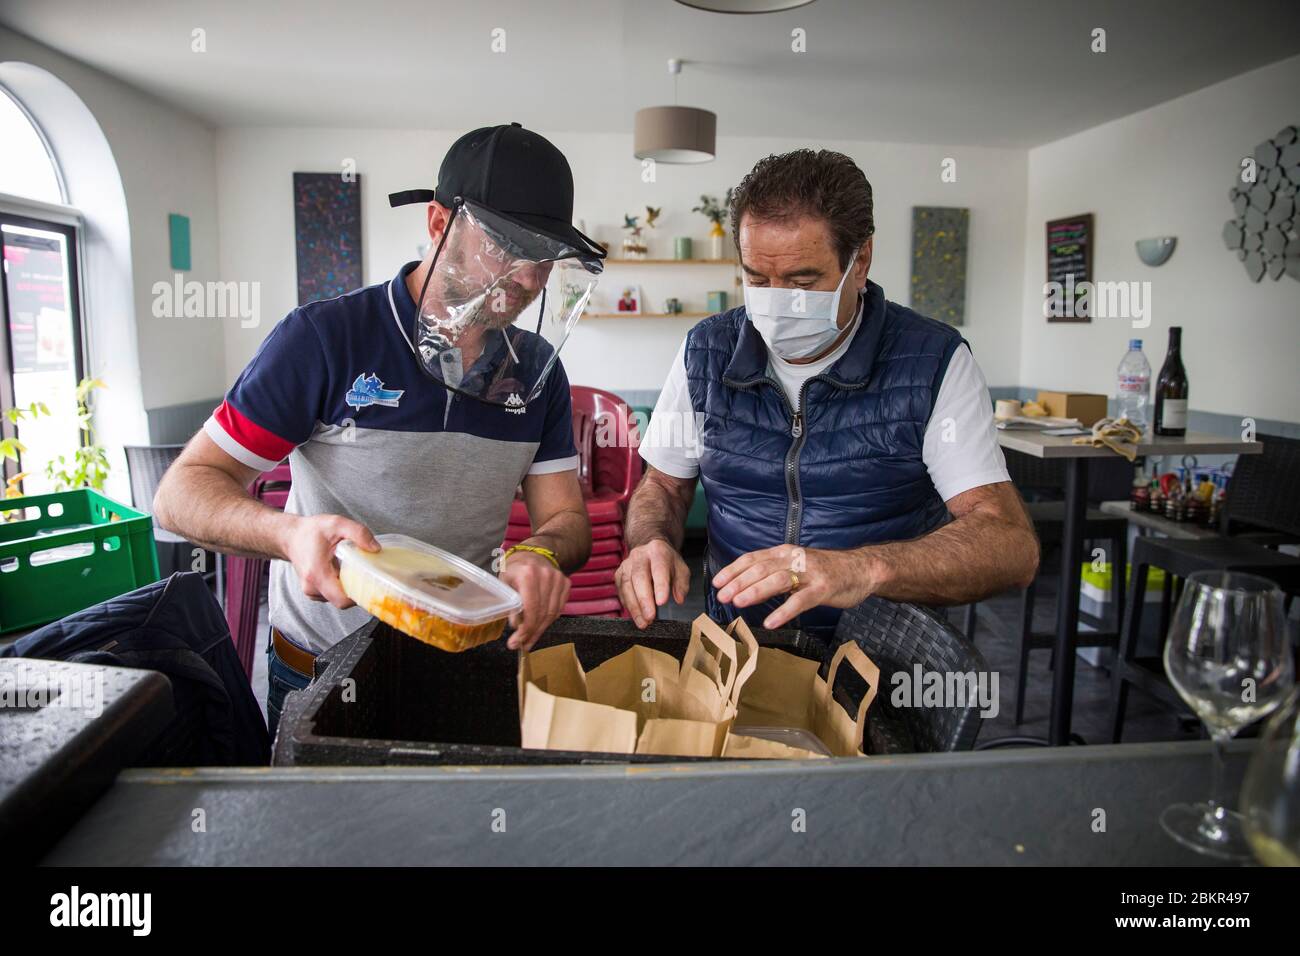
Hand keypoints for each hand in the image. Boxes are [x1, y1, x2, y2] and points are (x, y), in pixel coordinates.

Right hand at [281, 513, 379, 608]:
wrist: (291, 536)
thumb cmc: (312, 530)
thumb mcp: (338, 524)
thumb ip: (358, 533)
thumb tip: (375, 549)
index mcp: (317, 574)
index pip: (342, 600)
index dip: (360, 596)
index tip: (371, 585)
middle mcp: (311, 587)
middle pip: (342, 601)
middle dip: (357, 590)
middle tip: (367, 575)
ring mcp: (311, 591)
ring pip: (338, 599)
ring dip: (349, 588)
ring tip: (351, 569)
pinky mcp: (313, 592)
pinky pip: (332, 595)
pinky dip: (341, 586)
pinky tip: (343, 572)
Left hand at [499, 550, 570, 650]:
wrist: (533, 553)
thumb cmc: (515, 570)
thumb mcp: (505, 584)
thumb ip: (511, 604)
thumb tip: (517, 627)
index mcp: (528, 575)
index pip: (531, 608)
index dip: (525, 629)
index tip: (516, 643)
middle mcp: (546, 576)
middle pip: (542, 614)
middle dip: (531, 633)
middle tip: (522, 645)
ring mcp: (559, 579)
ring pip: (552, 614)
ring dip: (540, 630)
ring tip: (529, 640)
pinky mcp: (566, 583)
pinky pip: (559, 609)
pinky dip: (548, 620)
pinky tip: (538, 626)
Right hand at [615, 538, 690, 628]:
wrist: (649, 548)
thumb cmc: (666, 562)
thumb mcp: (681, 569)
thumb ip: (682, 584)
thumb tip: (679, 599)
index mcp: (658, 551)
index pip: (659, 569)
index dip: (660, 586)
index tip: (662, 603)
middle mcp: (639, 556)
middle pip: (639, 577)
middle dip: (644, 600)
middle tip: (650, 618)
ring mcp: (626, 565)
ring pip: (627, 586)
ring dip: (634, 606)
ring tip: (643, 622)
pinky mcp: (618, 574)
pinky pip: (621, 591)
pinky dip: (628, 605)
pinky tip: (635, 615)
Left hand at [712, 545, 876, 629]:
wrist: (861, 569)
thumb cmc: (825, 570)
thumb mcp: (796, 564)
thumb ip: (774, 571)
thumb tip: (746, 583)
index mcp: (784, 552)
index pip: (753, 559)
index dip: (733, 570)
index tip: (717, 583)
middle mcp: (794, 559)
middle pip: (761, 569)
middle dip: (738, 582)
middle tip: (722, 596)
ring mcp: (810, 573)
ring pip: (777, 581)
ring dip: (755, 591)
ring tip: (738, 603)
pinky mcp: (823, 589)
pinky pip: (800, 601)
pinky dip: (784, 611)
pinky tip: (770, 621)